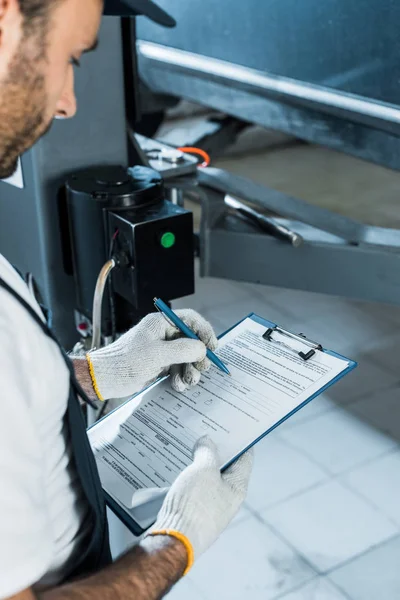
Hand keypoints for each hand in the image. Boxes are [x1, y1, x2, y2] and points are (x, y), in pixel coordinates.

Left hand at [86, 310, 217, 399]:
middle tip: (202, 368)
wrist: (105, 379)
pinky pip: (177, 368)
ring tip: (188, 381)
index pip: (190, 320)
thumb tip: (201, 348)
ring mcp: (160, 350)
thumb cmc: (126, 362)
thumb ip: (183, 349)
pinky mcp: (158, 364)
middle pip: (191, 341)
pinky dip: (180, 377)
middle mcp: (162, 334)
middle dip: (198, 356)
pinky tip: (178, 385)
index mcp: (160, 323)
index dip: (204, 331)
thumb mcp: (157, 354)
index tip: (212, 346)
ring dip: (190, 370)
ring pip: (185, 357)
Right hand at [147, 437, 252, 570]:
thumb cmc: (194, 505)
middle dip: (215, 450)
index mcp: (237, 487)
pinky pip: (195, 490)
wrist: (174, 540)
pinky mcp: (195, 514)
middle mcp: (228, 499)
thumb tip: (206, 442)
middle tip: (205, 432)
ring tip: (189, 447)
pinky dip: (190, 477)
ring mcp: (212, 508)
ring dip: (200, 463)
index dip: (239, 440)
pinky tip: (178, 469)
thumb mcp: (203, 469)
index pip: (245, 457)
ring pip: (209, 478)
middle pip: (225, 467)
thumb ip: (207, 451)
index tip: (231, 426)